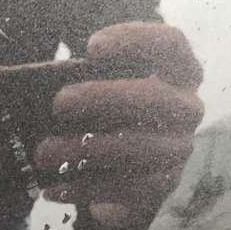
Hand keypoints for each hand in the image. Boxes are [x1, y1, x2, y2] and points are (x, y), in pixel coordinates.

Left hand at [34, 21, 203, 229]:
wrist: (123, 172)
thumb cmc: (110, 115)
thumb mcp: (103, 92)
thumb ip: (88, 83)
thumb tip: (48, 88)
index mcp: (178, 73)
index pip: (172, 45)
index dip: (137, 40)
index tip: (92, 46)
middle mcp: (186, 109)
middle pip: (155, 98)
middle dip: (103, 98)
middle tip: (58, 104)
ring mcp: (179, 149)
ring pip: (140, 149)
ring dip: (87, 150)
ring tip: (44, 153)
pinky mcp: (163, 186)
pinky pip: (127, 189)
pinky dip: (86, 189)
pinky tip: (55, 188)